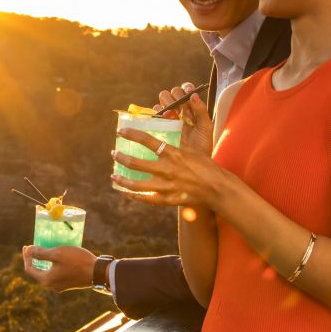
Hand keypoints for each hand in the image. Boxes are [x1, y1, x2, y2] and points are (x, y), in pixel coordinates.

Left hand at [22, 245, 96, 290]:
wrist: (97, 272)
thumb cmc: (76, 262)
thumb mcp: (57, 254)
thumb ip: (40, 253)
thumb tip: (28, 251)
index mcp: (46, 280)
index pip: (30, 268)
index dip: (26, 256)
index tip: (26, 246)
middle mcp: (52, 285)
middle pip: (38, 271)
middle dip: (35, 259)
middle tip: (35, 247)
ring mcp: (61, 286)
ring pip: (48, 272)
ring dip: (45, 261)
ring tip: (47, 249)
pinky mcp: (69, 284)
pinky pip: (57, 273)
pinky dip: (54, 265)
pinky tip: (59, 257)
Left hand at [111, 121, 228, 209]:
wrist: (216, 188)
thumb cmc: (206, 166)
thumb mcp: (192, 150)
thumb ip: (176, 145)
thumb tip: (165, 136)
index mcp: (172, 153)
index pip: (147, 140)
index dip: (131, 134)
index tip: (120, 131)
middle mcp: (166, 169)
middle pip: (136, 163)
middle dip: (121, 157)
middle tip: (114, 153)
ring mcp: (166, 186)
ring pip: (136, 184)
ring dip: (122, 180)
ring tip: (113, 176)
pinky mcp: (167, 199)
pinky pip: (146, 199)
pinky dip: (135, 196)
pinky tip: (127, 193)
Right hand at [153, 84, 212, 154]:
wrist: (194, 163)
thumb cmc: (202, 145)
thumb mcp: (205, 127)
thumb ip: (202, 111)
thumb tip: (194, 95)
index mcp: (192, 107)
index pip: (187, 90)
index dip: (186, 88)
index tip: (188, 92)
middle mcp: (180, 109)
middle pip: (173, 93)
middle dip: (175, 96)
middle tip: (179, 108)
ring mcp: (169, 116)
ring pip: (163, 100)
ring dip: (166, 102)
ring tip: (172, 114)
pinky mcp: (160, 124)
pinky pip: (155, 112)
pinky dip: (157, 111)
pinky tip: (163, 117)